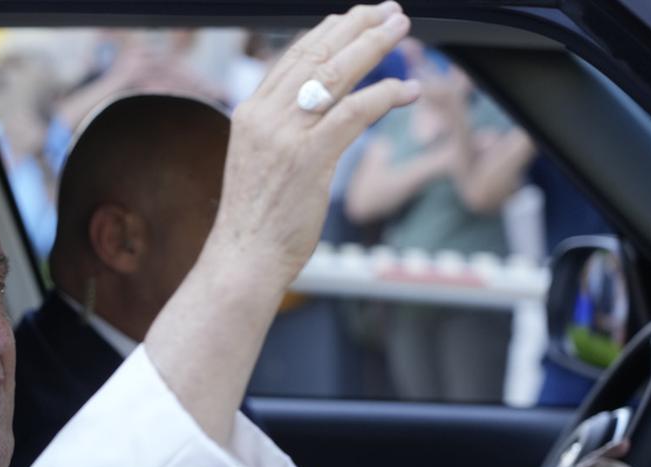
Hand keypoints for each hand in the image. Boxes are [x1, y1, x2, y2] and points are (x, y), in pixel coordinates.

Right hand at [203, 2, 420, 288]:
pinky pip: (355, 111)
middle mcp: (264, 116)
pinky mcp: (310, 157)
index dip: (327, 33)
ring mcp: (286, 135)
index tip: (353, 19)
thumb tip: (315, 116)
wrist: (243, 258)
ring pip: (336, 74)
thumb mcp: (260, 163)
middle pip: (316, 55)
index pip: (292, 58)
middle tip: (388, 11)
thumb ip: (281, 133)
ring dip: (374, 46)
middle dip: (356, 27)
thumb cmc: (256, 221)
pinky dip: (385, 95)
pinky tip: (408, 90)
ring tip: (401, 30)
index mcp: (249, 114)